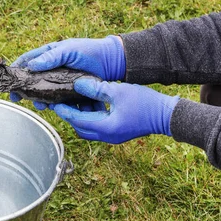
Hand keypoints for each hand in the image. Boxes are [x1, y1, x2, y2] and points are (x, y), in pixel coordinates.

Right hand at [9, 36, 125, 108]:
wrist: (111, 62)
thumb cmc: (89, 51)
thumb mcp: (68, 50)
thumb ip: (50, 57)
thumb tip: (31, 66)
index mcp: (48, 55)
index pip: (27, 61)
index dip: (16, 71)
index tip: (9, 81)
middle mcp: (51, 69)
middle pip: (32, 81)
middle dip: (26, 90)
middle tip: (19, 98)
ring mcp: (59, 81)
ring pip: (44, 93)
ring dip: (40, 100)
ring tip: (41, 105)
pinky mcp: (68, 92)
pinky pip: (58, 100)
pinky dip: (55, 106)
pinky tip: (54, 108)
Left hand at [53, 79, 179, 143]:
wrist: (166, 115)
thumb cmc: (145, 103)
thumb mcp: (118, 92)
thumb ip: (96, 89)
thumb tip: (78, 84)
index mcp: (105, 127)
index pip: (77, 119)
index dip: (64, 111)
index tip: (53, 103)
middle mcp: (106, 135)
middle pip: (80, 127)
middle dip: (70, 115)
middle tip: (59, 103)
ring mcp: (112, 136)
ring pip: (88, 128)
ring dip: (80, 117)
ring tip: (72, 102)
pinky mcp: (117, 133)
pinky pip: (98, 127)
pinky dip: (91, 118)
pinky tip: (90, 105)